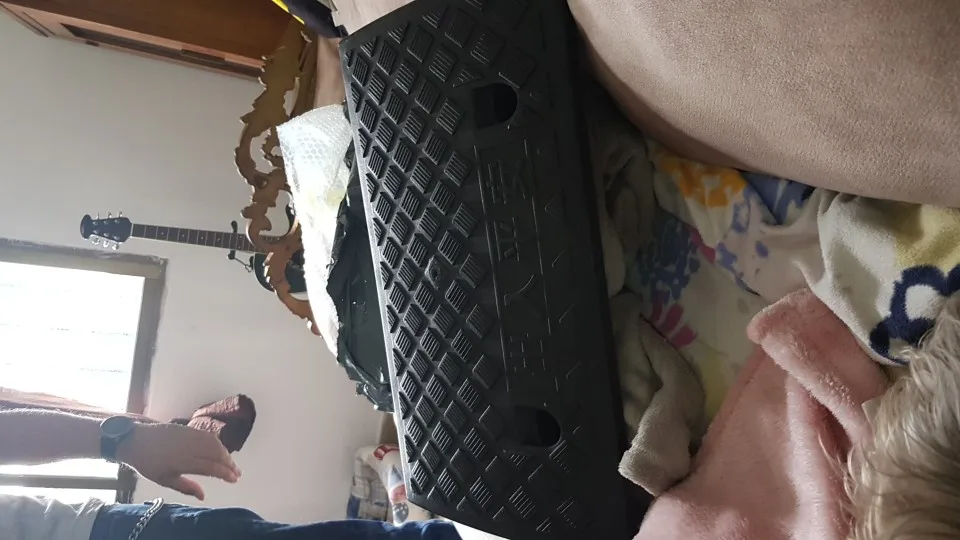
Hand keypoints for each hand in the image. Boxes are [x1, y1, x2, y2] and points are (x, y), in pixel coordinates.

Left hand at [116, 422, 240, 500]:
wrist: (135, 440)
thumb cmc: (148, 464)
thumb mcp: (164, 480)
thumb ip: (185, 487)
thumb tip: (203, 496)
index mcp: (183, 462)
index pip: (211, 467)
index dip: (225, 473)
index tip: (234, 479)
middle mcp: (189, 447)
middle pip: (217, 454)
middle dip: (230, 464)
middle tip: (237, 473)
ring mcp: (190, 435)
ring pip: (215, 443)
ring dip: (226, 453)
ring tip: (231, 463)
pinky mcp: (188, 428)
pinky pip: (208, 435)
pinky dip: (218, 443)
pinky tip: (220, 450)